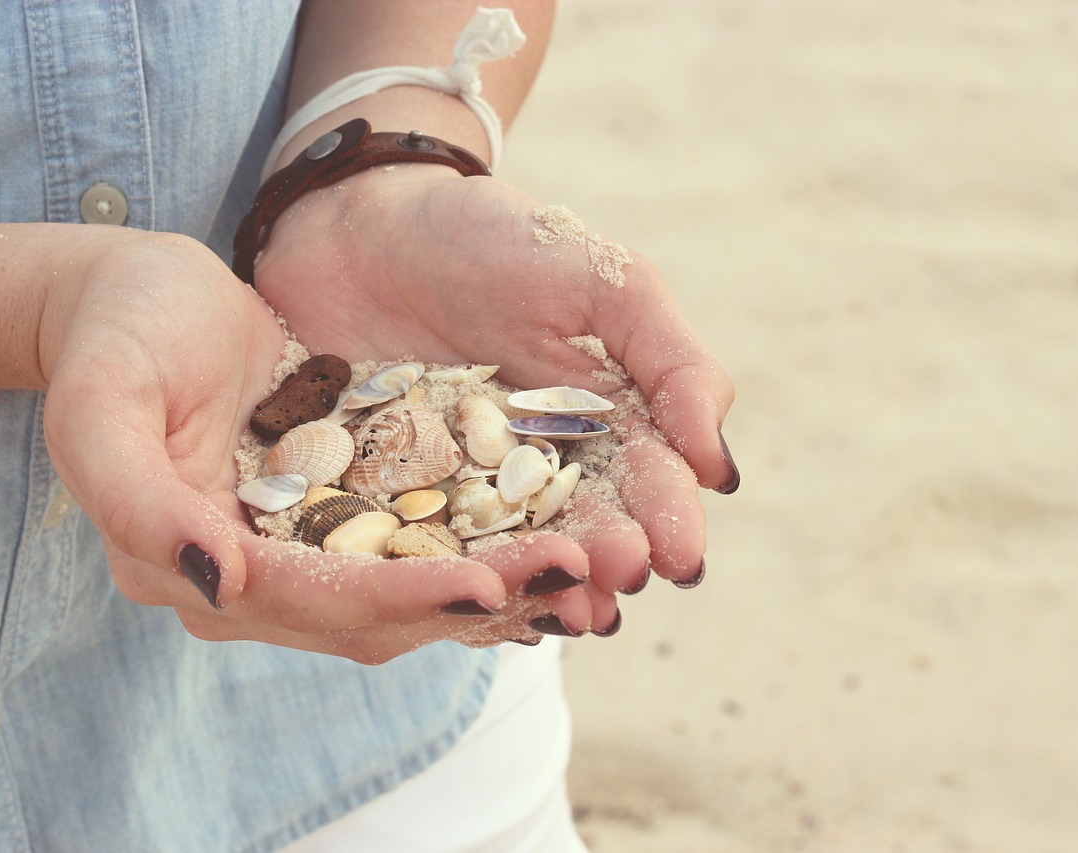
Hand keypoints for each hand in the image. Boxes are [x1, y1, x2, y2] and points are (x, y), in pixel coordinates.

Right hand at [40, 230, 588, 661]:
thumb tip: (219, 579)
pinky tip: (551, 533)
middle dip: (477, 597)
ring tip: (582, 560)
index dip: (401, 596)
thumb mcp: (102, 402)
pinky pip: (421, 544)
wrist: (138, 299)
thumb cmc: (117, 334)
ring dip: (498, 581)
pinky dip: (483, 548)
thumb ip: (137, 500)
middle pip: (379, 610)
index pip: (312, 599)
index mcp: (194, 565)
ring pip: (413, 588)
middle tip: (573, 572)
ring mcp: (302, 551)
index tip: (485, 586)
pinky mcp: (339, 516)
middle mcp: (253, 580)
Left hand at [253, 165, 738, 631]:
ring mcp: (458, 489)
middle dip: (605, 557)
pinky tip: (467, 607)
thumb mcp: (599, 277)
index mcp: (597, 422)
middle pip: (579, 525)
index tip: (678, 555)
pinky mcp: (381, 500)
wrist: (358, 216)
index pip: (643, 479)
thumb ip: (670, 360)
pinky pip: (417, 550)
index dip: (665, 518)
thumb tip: (718, 467)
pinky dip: (445, 580)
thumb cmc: (488, 238)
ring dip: (540, 586)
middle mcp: (534, 469)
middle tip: (621, 582)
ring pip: (507, 552)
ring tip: (565, 616)